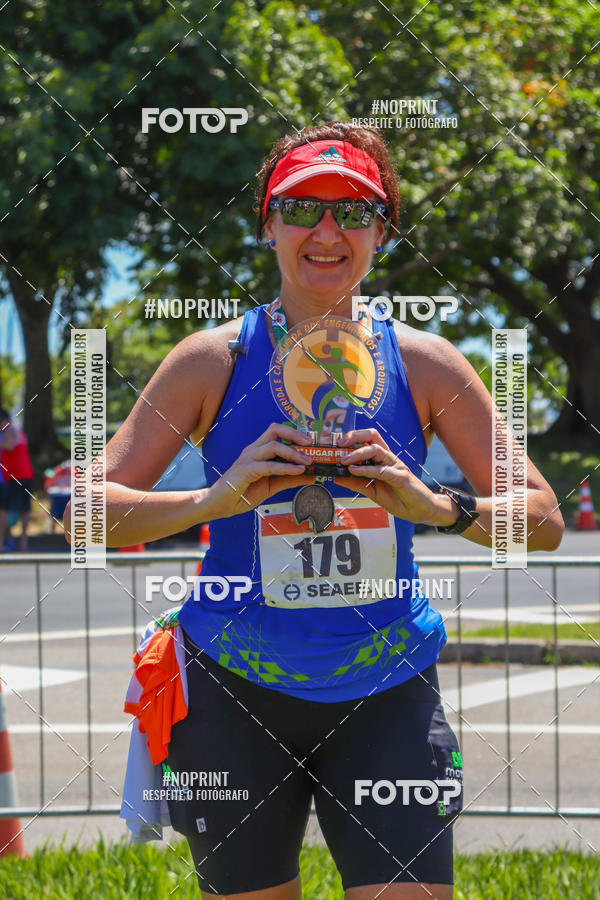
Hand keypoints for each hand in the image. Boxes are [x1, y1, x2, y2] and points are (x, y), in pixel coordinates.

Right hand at [204, 422, 313, 519]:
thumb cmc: (242, 493)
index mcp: (258, 450)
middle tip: (311, 444)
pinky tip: (298, 471)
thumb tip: (310, 476)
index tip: (313, 442)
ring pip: (273, 445)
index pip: (277, 432)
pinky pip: (268, 466)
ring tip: (309, 462)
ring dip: (293, 453)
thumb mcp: (271, 486)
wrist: (219, 506)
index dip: (295, 433)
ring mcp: (247, 458)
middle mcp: (253, 450)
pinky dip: (285, 467)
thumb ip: (288, 479)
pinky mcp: (244, 470)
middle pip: (274, 430)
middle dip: (295, 434)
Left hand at [334, 428, 450, 524]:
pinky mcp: (401, 477)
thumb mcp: (372, 492)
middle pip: (373, 436)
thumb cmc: (400, 499)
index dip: (351, 438)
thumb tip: (336, 477)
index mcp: (382, 460)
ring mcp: (396, 466)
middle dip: (354, 436)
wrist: (421, 511)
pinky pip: (382, 470)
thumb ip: (356, 483)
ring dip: (357, 453)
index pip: (367, 440)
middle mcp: (389, 459)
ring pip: (376, 450)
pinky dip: (366, 469)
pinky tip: (354, 470)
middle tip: (338, 443)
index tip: (334, 444)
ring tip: (343, 460)